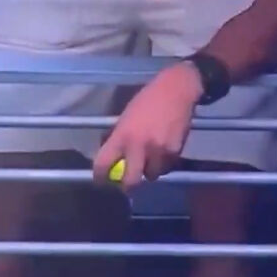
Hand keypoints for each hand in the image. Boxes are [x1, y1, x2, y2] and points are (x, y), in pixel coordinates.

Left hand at [93, 62, 202, 189]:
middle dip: (128, 186)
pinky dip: (164, 163)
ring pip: (151, 175)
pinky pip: (167, 166)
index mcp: (122, 135)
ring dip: (150, 171)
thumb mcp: (127, 117)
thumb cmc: (148, 100)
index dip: (100, 176)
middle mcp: (139, 146)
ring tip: (152, 160)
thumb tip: (115, 157)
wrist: (177, 90)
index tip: (101, 181)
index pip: (104, 163)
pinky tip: (165, 151)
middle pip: (130, 181)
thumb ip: (120, 137)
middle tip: (128, 184)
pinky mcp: (175, 151)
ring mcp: (158, 150)